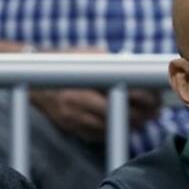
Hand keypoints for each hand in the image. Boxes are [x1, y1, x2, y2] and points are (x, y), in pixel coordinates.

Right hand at [0, 40, 160, 137]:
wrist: (33, 76)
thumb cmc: (65, 60)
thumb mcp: (88, 53)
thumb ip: (111, 63)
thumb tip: (139, 71)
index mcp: (86, 79)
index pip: (125, 92)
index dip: (145, 98)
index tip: (155, 99)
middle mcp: (78, 100)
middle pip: (120, 115)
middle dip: (142, 115)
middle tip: (155, 113)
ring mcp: (73, 117)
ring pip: (111, 128)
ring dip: (130, 126)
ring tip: (143, 120)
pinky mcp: (69, 127)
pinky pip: (97, 134)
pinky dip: (112, 130)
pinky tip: (123, 126)